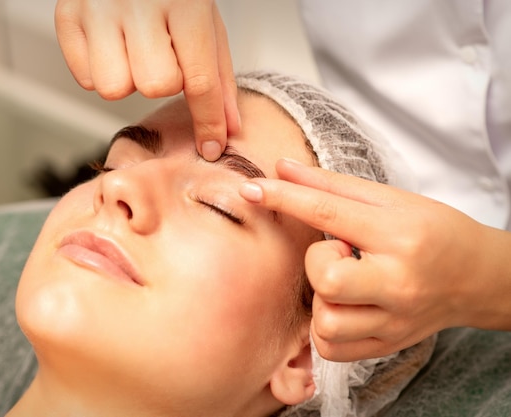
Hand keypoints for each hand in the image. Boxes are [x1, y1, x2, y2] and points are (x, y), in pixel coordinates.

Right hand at [55, 0, 239, 160]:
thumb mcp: (206, 25)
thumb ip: (218, 78)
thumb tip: (226, 129)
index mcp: (184, 2)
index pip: (199, 80)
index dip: (208, 121)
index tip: (211, 147)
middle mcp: (137, 3)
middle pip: (154, 87)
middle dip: (164, 81)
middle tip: (161, 55)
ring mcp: (97, 9)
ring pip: (115, 88)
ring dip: (129, 79)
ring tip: (134, 51)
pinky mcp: (67, 15)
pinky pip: (86, 80)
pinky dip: (102, 71)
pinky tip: (111, 46)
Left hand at [239, 158, 510, 360]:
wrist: (476, 277)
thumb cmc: (434, 231)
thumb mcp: (388, 200)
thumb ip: (331, 185)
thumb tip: (282, 168)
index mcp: (399, 236)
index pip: (327, 212)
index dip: (282, 198)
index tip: (251, 189)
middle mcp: (397, 284)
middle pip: (326, 280)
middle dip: (316, 263)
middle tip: (338, 252)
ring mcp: (393, 322)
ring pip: (325, 323)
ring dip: (321, 298)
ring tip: (345, 281)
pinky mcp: (386, 346)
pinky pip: (330, 348)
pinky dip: (325, 326)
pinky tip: (343, 304)